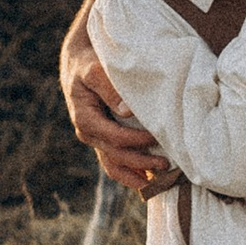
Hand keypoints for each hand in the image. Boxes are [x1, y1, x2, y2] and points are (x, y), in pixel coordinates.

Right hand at [62, 32, 174, 193]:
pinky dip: (131, 172)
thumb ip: (109, 88)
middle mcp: (88, 133)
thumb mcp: (95, 70)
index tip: (157, 138)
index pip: (114, 137)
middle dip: (141, 163)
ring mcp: (96, 139)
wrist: (79, 63)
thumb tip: (127, 111)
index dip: (136, 141)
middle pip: (116, 156)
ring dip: (136, 175)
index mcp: (85, 119)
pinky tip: (149, 179)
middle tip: (166, 164)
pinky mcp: (104, 139)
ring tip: (159, 181)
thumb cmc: (88, 64)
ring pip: (114, 165)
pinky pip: (115, 162)